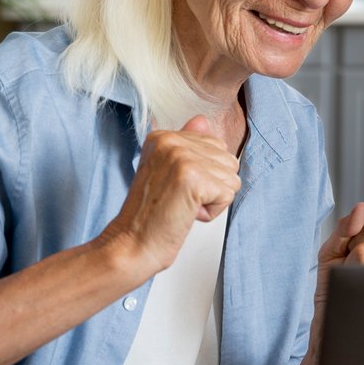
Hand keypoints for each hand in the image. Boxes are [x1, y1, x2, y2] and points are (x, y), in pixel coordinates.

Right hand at [100, 115, 240, 279]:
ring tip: (182, 206)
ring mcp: (181, 157)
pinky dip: (212, 211)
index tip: (175, 187)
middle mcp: (170, 141)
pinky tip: (186, 214)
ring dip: (212, 199)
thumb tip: (203, 120)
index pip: (215, 144)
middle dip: (211, 186)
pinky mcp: (192, 178)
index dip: (204, 174)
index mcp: (162, 136)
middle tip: (179, 200)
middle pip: (228, 160)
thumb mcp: (167, 172)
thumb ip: (187, 145)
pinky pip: (228, 193)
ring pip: (231, 178)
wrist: (132, 244)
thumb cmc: (150, 215)